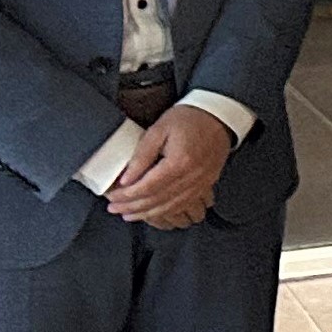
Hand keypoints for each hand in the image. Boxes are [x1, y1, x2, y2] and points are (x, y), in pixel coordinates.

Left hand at [106, 106, 232, 228]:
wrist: (218, 117)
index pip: (147, 187)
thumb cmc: (188, 119)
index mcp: (179, 162)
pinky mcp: (206, 185)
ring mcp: (202, 183)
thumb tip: (125, 180)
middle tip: (114, 209)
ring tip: (129, 215)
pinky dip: (166, 212)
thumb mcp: (158, 130)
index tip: (112, 198)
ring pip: (171, 207)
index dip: (127, 196)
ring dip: (148, 214)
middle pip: (158, 200)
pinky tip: (153, 213)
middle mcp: (193, 177)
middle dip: (133, 207)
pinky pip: (185, 205)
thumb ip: (141, 156)